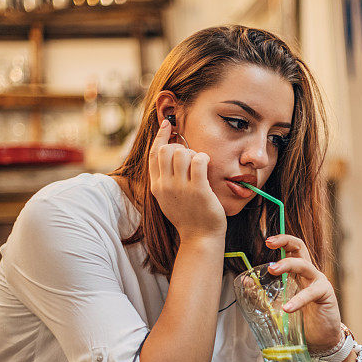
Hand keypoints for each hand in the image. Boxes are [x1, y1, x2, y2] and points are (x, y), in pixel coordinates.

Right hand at [149, 119, 225, 239]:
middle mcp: (165, 185)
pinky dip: (204, 158)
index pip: (154, 153)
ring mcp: (181, 188)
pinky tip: (207, 165)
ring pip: (182, 153)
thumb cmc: (188, 216)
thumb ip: (165, 178)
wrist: (199, 237)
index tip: (168, 124)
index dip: (161, 136)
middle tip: (190, 157)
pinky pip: (199, 160)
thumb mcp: (168, 198)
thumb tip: (168, 153)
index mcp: (156, 186)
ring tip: (200, 164)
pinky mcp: (198, 189)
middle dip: (180, 147)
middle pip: (167, 150)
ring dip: (193, 153)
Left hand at [265, 234, 341, 351]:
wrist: (320, 339)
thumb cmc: (301, 320)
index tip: (268, 241)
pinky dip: (298, 300)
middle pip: (300, 248)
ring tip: (272, 270)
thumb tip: (246, 281)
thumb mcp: (277, 305)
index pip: (292, 249)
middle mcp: (309, 273)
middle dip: (285, 241)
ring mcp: (319, 282)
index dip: (282, 241)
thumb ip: (262, 293)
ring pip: (304, 265)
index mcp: (298, 273)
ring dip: (287, 265)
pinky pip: (311, 292)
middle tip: (269, 243)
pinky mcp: (326, 294)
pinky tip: (287, 308)